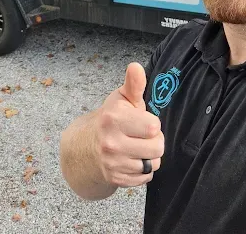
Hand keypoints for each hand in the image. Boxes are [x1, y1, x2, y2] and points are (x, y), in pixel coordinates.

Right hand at [93, 62, 163, 187]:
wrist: (87, 146)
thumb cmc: (111, 118)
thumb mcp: (121, 99)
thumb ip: (133, 84)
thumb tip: (136, 66)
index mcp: (113, 118)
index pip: (153, 126)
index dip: (152, 123)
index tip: (142, 121)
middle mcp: (111, 142)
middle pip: (157, 147)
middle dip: (154, 141)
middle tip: (141, 135)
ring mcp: (112, 163)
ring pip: (153, 164)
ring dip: (150, 156)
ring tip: (137, 147)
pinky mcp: (115, 179)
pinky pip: (145, 178)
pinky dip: (143, 170)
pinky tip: (132, 159)